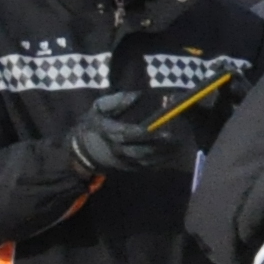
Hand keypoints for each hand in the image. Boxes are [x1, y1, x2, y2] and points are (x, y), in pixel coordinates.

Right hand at [69, 90, 192, 178]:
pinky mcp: (130, 168)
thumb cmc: (96, 123)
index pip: (128, 133)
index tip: (158, 126)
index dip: (144, 132)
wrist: (85, 149)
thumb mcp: (99, 107)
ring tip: (178, 146)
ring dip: (164, 155)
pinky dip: (162, 162)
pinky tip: (173, 154)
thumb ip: (116, 101)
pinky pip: (148, 167)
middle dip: (158, 145)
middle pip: (140, 150)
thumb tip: (137, 95)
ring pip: (146, 161)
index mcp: (108, 131)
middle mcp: (117, 148)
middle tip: (174, 138)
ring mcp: (124, 161)